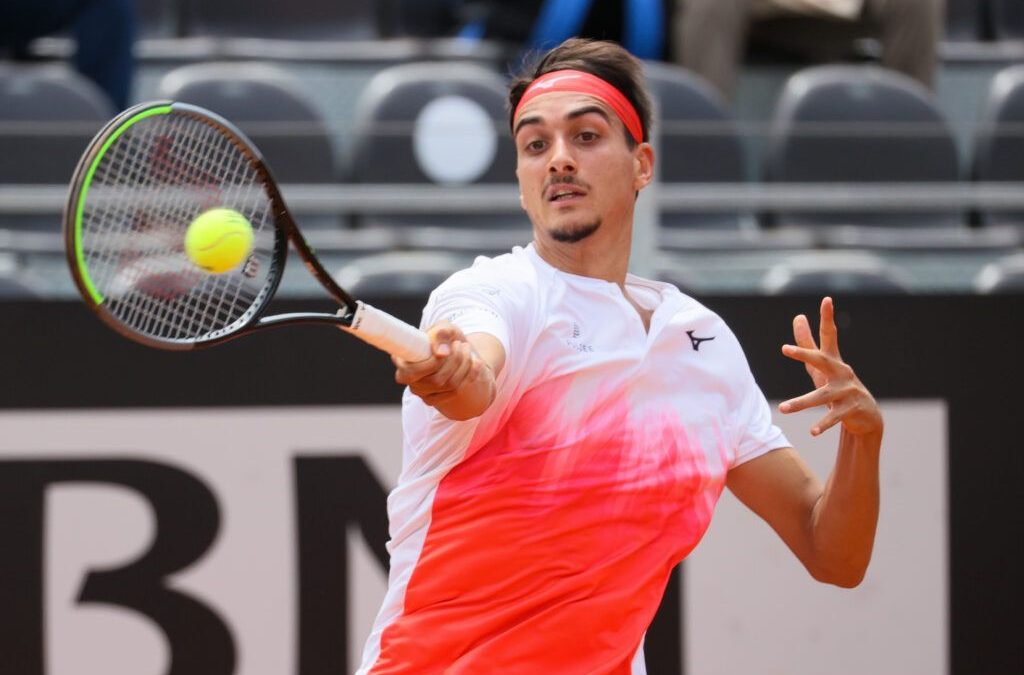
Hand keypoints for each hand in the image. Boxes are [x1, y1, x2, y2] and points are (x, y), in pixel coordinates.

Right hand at [393, 321, 486, 407]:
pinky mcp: (435, 399)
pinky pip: (455, 391)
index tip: (446, 350)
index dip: (432, 363)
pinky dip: (469, 374)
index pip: (412, 371)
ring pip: (448, 385)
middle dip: (454, 360)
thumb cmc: (445, 338)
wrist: (457, 351)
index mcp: (402, 360)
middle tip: (460, 344)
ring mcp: (421, 391)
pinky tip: (474, 362)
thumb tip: (441, 353)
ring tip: (466, 349)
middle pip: (435, 380)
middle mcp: (407, 379)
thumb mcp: (444, 327)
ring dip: (464, 365)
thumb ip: (441, 333)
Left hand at [778, 297, 881, 437]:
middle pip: (821, 360)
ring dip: (801, 403)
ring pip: (822, 396)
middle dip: (804, 354)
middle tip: (785, 348)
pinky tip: (812, 432)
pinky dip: (822, 425)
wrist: (865, 415)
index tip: (827, 299)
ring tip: (783, 409)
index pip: (829, 335)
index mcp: (833, 360)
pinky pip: (834, 417)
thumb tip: (798, 316)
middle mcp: (842, 372)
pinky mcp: (851, 409)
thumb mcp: (820, 365)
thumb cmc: (837, 384)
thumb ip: (808, 342)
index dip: (827, 317)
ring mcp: (848, 391)